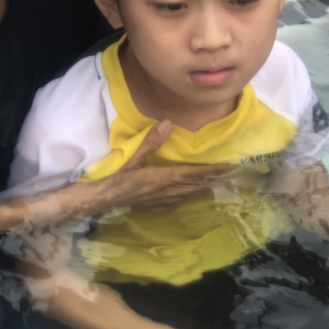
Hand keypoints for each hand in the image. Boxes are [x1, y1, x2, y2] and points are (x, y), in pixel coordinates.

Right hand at [26, 119, 226, 223]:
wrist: (93, 201)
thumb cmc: (109, 178)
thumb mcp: (128, 157)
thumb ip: (149, 141)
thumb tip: (167, 123)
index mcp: (160, 178)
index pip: (193, 174)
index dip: (213, 171)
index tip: (230, 167)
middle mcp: (163, 192)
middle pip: (194, 186)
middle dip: (215, 180)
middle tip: (235, 177)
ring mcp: (157, 201)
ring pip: (187, 195)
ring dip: (204, 189)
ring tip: (220, 185)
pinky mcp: (150, 206)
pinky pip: (175, 202)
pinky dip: (188, 196)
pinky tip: (190, 196)